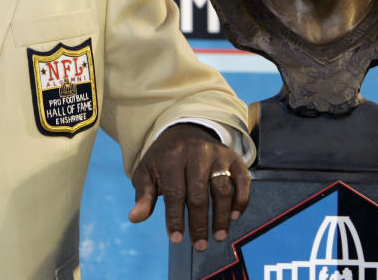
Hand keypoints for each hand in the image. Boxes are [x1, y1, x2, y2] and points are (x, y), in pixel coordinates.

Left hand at [127, 123, 249, 250]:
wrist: (185, 132)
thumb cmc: (164, 159)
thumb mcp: (147, 172)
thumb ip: (143, 196)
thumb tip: (134, 218)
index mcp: (172, 156)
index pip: (175, 193)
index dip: (175, 218)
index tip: (176, 239)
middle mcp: (197, 153)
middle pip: (199, 194)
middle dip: (199, 224)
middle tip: (199, 245)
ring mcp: (218, 155)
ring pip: (222, 189)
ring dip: (221, 217)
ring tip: (218, 236)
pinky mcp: (234, 158)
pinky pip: (243, 180)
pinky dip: (241, 200)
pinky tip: (234, 216)